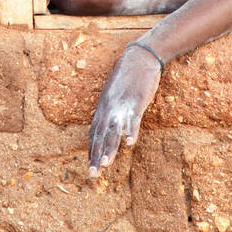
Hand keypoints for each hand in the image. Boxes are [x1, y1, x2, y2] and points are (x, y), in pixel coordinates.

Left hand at [87, 43, 162, 177]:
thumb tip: (106, 121)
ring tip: (105, 165)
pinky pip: (132, 119)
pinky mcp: (136, 101)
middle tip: (92, 175)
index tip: (91, 166)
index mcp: (103, 108)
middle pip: (100, 135)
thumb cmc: (127, 76)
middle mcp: (108, 108)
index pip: (94, 133)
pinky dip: (130, 131)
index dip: (92, 150)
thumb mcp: (114, 93)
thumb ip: (110, 108)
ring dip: (109, 148)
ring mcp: (121, 105)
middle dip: (96, 156)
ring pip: (113, 130)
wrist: (139, 57)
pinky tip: (129, 144)